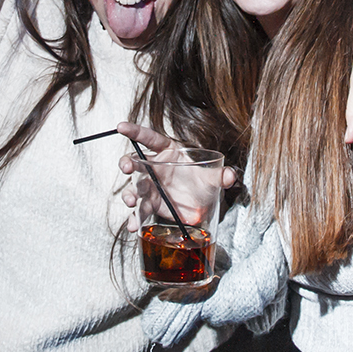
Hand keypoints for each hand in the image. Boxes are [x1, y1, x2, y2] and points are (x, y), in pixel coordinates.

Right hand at [116, 122, 235, 228]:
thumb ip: (221, 176)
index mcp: (168, 151)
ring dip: (129, 194)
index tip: (122, 127)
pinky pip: (139, 210)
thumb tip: (230, 175)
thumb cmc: (203, 183)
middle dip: (128, 163)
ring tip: (130, 201)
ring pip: (134, 187)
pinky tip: (133, 225)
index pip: (150, 138)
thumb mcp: (213, 178)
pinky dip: (134, 218)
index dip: (136, 131)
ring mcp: (151, 186)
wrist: (203, 205)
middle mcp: (155, 167)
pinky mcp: (151, 204)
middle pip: (136, 161)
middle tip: (127, 167)